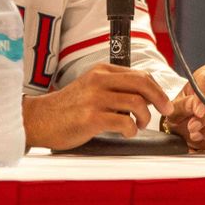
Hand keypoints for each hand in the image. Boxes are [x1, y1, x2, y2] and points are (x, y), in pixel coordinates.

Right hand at [22, 63, 172, 150]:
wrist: (39, 120)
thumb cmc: (66, 108)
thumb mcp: (90, 88)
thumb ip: (114, 88)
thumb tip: (144, 97)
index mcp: (101, 71)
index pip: (139, 74)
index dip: (156, 88)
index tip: (163, 101)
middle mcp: (99, 81)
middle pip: (142, 83)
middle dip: (160, 98)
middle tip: (166, 110)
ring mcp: (95, 99)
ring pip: (136, 102)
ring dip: (145, 116)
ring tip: (140, 125)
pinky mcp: (91, 118)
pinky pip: (124, 121)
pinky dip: (132, 129)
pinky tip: (127, 132)